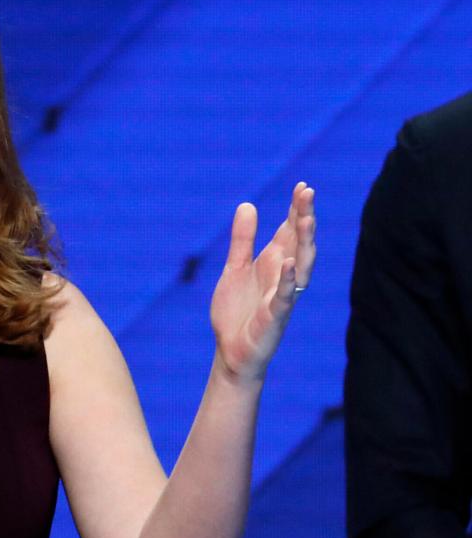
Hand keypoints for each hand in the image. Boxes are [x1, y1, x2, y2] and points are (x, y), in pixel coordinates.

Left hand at [210, 182, 315, 382]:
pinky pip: (285, 297)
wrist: (231, 351)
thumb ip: (243, 240)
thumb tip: (247, 205)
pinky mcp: (275, 317)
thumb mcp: (235, 268)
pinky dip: (289, 281)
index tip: (302, 186)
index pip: (289, 231)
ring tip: (306, 219)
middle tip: (307, 192)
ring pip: (301, 266)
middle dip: (304, 217)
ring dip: (304, 243)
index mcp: (274, 263)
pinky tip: (290, 264)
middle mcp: (284, 276)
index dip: (296, 210)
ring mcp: (282, 296)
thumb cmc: (238, 311)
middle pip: (299, 242)